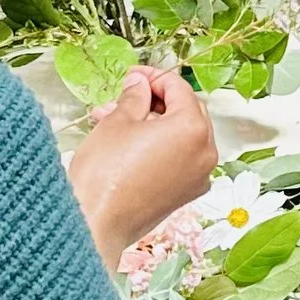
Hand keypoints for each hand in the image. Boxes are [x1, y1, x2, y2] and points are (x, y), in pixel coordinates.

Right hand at [68, 67, 216, 264]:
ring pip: (179, 137)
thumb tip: (140, 85)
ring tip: (112, 118)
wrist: (95, 224)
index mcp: (192, 129)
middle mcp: (204, 153)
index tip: (134, 74)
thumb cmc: (104, 173)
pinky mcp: (184, 194)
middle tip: (126, 94)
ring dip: (150, 124)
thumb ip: (134, 97)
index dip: (155, 77)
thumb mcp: (117, 122)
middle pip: (185, 113)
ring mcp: (197, 177)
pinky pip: (177, 159)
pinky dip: (157, 147)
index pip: (179, 90)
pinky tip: (126, 142)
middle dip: (154, 101)